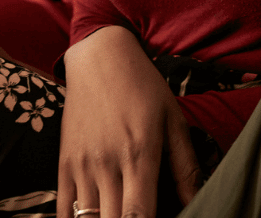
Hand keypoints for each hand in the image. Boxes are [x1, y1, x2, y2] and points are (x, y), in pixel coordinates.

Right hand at [57, 26, 200, 217]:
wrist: (101, 58)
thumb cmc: (143, 87)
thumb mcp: (173, 120)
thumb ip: (185, 167)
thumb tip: (197, 202)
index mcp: (139, 155)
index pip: (139, 215)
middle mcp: (107, 164)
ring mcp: (81, 166)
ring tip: (121, 215)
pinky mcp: (64, 164)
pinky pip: (63, 210)